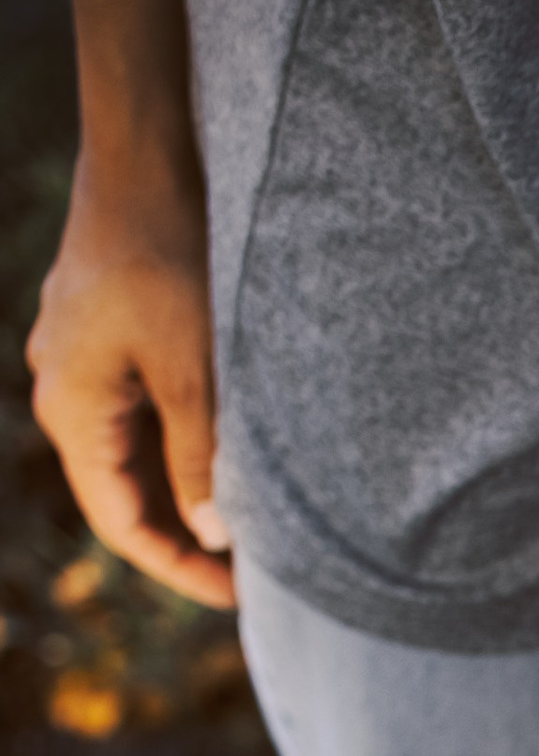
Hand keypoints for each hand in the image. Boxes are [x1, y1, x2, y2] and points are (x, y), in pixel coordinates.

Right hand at [26, 151, 233, 609]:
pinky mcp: (101, 335)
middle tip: (259, 571)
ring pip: (133, 452)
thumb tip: (213, 536)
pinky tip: (229, 458)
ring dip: (185, 489)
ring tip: (252, 522)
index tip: (240, 597)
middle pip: (124, 492)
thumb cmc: (167, 259)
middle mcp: (63, 391)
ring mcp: (78, 362)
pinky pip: (137, 410)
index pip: (121, 521)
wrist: (144, 159)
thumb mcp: (193, 372)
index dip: (179, 567)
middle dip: (186, 535)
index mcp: (73, 410)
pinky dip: (179, 443)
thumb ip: (200, 459)